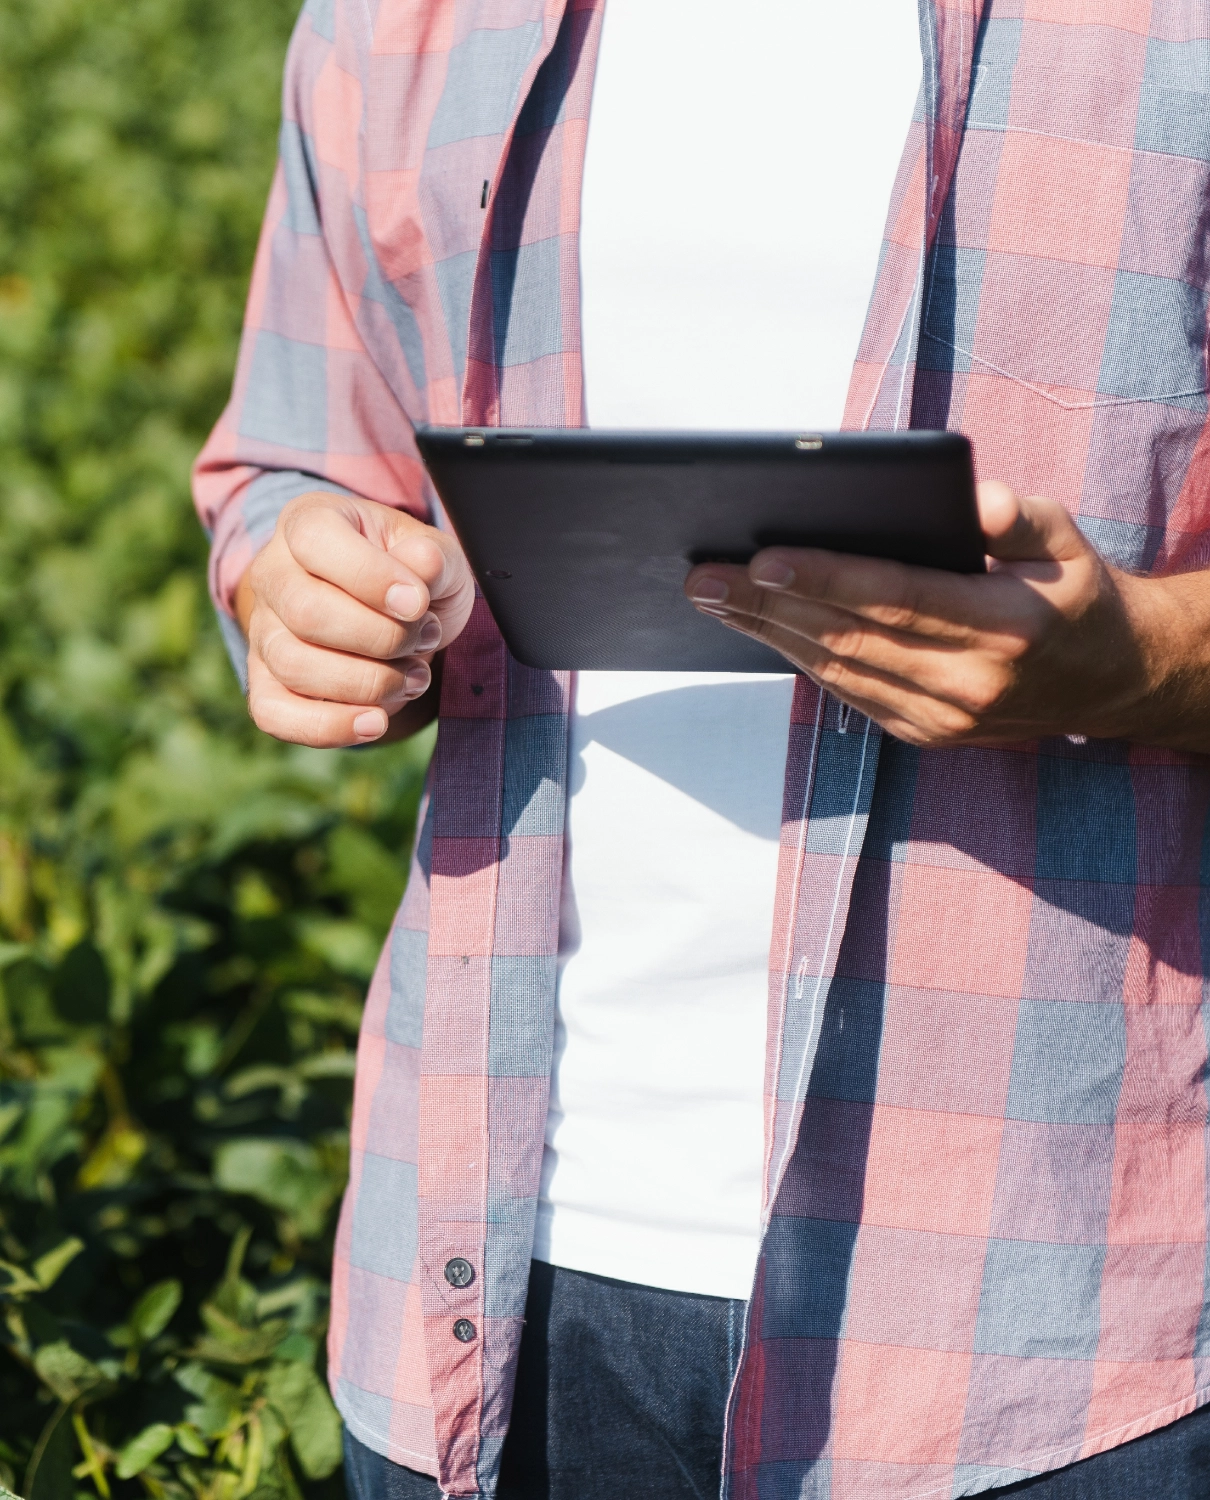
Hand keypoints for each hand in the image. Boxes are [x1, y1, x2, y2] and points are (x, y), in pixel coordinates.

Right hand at [236, 491, 474, 747]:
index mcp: (307, 521)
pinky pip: (275, 714)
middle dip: (382, 638)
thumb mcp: (433, 553)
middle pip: (307, 613)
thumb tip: (423, 566)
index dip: (371, 577)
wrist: (390, 613)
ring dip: (368, 684)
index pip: (316, 540)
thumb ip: (433, 557)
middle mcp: (272, 573)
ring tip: (414, 677)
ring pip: (295, 666)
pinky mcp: (265, 682)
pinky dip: (329, 727)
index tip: (418, 603)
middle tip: (425, 639)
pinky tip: (375, 721)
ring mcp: (262, 631)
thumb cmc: (409, 575)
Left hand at [685, 480, 1209, 751]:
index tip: (763, 557)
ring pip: (838, 671)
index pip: (897, 597)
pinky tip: (760, 627)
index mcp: (1004, 624)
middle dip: (767, 605)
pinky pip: (849, 695)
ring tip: (712, 597)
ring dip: (769, 633)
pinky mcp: (925, 734)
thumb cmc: (1077, 595)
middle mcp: (969, 681)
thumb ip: (1022, 516)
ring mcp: (943, 717)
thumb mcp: (1069, 540)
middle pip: (849, 637)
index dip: (826, 577)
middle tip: (703, 575)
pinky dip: (801, 658)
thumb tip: (977, 503)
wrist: (1114, 683)